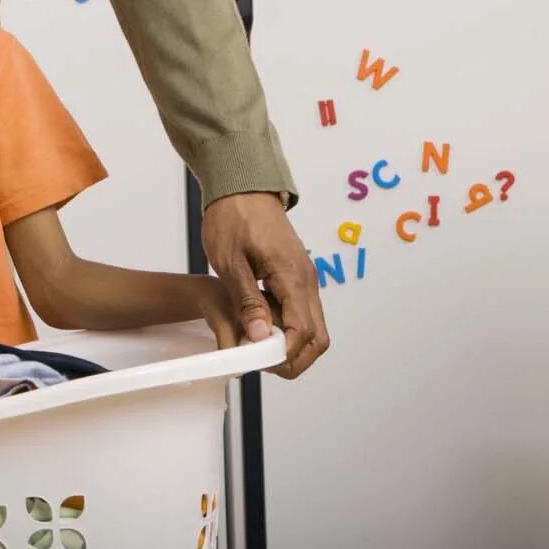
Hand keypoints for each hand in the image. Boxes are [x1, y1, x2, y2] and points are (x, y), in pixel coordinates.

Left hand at [201, 192, 328, 378]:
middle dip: (294, 357)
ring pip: (312, 325)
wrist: (241, 186)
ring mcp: (305, 277)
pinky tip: (259, 322)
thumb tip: (260, 338)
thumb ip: (247, 301)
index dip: (284, 355)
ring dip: (290, 342)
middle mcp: (307, 280)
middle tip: (260, 361)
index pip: (302, 332)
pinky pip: (301, 310)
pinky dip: (287, 324)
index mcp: (292, 276)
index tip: (257, 362)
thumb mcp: (230, 261)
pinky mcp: (297, 275)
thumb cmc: (232, 217)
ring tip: (255, 342)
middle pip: (317, 337)